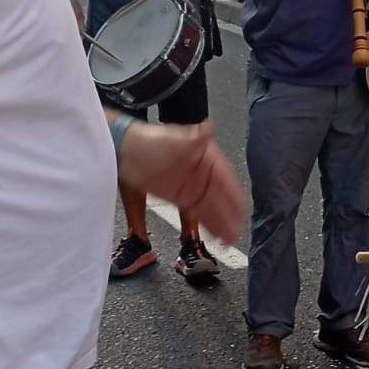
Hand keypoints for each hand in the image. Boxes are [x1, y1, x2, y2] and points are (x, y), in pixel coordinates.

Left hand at [115, 121, 247, 243]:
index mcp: (207, 159)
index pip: (226, 180)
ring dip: (221, 224)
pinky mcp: (179, 198)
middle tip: (238, 233)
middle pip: (221, 198)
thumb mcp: (175, 139)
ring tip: (229, 240)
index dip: (235, 196)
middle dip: (230, 216)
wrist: (126, 153)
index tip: (243, 211)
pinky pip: (197, 214)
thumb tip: (208, 128)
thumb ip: (193, 137)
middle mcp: (202, 175)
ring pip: (211, 209)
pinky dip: (207, 225)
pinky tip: (215, 235)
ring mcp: (191, 188)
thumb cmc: (150, 141)